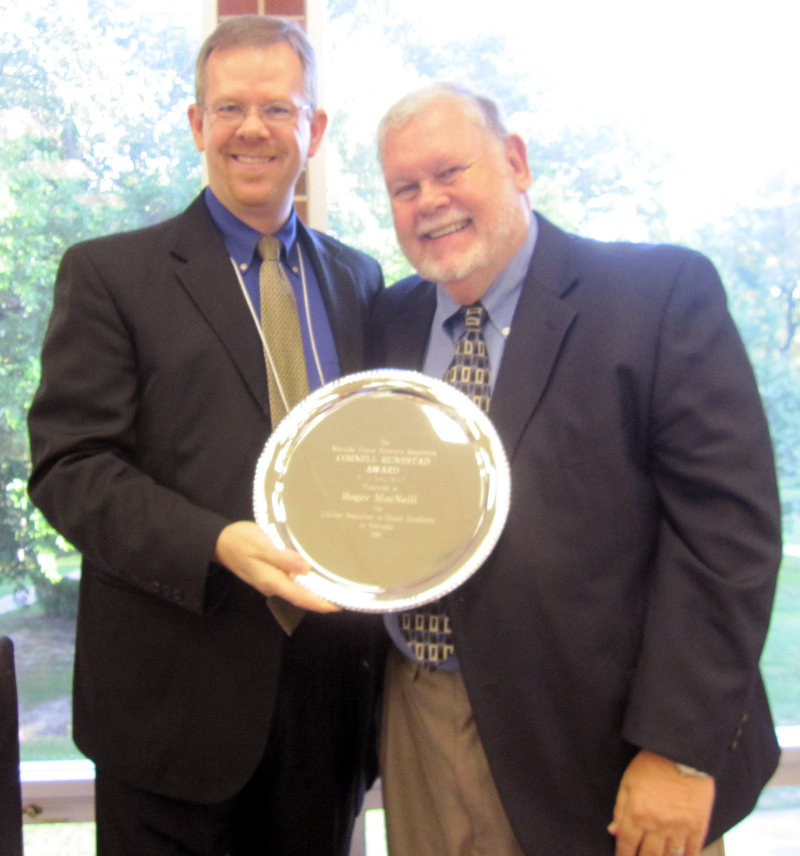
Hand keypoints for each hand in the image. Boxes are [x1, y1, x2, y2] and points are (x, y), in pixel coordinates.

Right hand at [214, 521, 339, 612]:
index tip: (340, 605)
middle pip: (301, 597)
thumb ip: (282, 558)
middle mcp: (273, 585)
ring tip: (335, 586)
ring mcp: (270, 581)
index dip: (321, 603)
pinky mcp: (269, 575)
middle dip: (322, 599)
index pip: (301, 597)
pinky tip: (315, 575)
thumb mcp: (261, 545)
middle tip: (345, 596)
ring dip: (315, 591)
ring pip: (297, 590)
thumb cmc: (240, 541)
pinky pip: (291, 583)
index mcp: (272, 580)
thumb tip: (306, 569)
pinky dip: (305, 582)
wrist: (219, 542)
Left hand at [608, 749, 714, 855]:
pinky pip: (692, 851)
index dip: (623, 855)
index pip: (626, 844)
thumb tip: (613, 831)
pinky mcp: (697, 826)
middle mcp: (657, 825)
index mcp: (637, 814)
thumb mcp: (628, 782)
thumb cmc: (652, 764)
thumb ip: (620, 809)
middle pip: (647, 855)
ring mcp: (679, 828)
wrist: (682, 753)